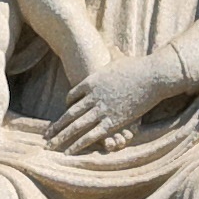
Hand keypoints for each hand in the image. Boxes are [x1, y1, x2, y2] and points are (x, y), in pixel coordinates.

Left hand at [54, 47, 183, 149]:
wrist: (152, 76)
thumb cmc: (138, 67)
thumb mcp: (119, 60)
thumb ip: (112, 56)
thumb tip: (112, 46)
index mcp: (91, 81)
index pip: (73, 95)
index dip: (67, 105)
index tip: (64, 112)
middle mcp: (92, 97)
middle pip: (70, 114)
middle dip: (57, 127)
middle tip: (46, 136)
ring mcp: (101, 110)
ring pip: (76, 126)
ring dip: (62, 137)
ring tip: (50, 146)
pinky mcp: (112, 121)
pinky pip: (91, 135)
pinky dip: (79, 144)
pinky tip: (69, 151)